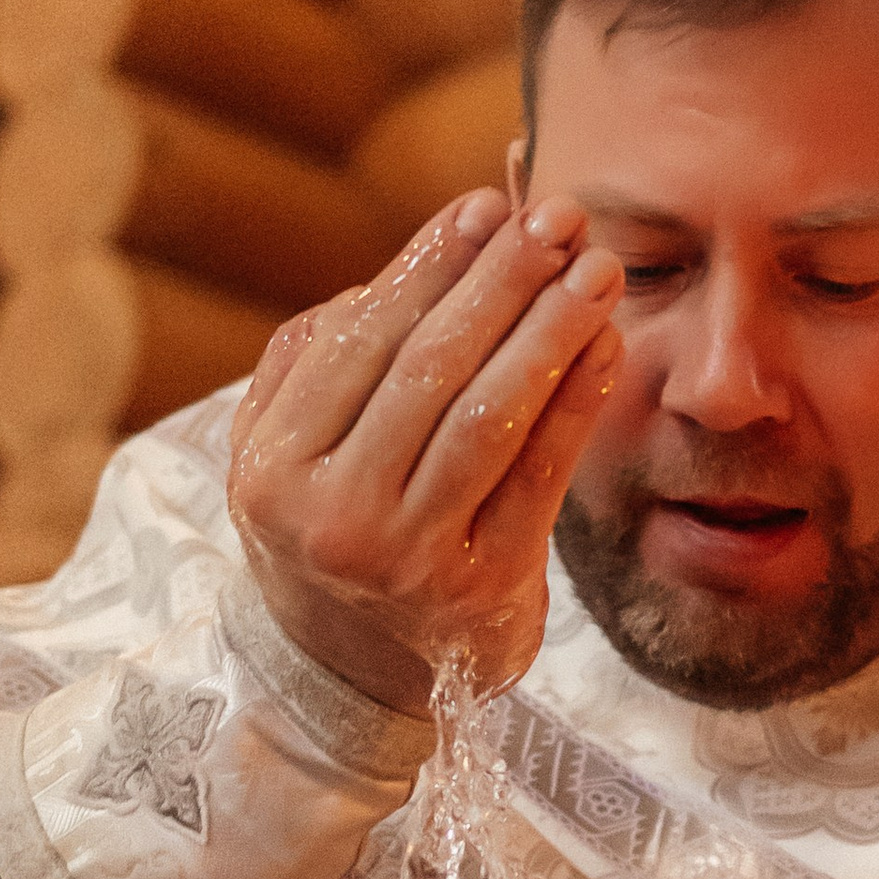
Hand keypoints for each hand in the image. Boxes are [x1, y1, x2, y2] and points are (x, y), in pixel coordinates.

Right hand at [228, 188, 624, 716]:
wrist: (352, 672)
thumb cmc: (330, 523)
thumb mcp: (288, 446)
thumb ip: (324, 352)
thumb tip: (421, 259)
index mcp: (272, 468)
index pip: (360, 343)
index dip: (428, 266)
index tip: (485, 206)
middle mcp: (333, 517)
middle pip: (429, 371)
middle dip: (501, 282)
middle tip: (558, 217)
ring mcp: (409, 559)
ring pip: (488, 418)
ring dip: (550, 332)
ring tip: (596, 269)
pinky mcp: (482, 590)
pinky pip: (539, 476)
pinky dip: (577, 401)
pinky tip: (606, 344)